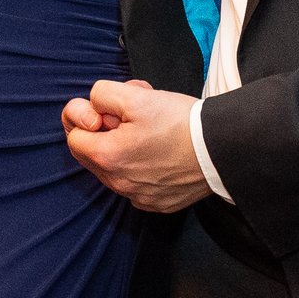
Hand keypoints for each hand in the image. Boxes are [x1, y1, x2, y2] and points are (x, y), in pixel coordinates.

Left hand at [63, 79, 212, 212]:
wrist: (224, 149)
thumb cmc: (180, 123)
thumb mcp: (135, 96)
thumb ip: (101, 95)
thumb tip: (92, 107)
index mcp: (107, 158)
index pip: (74, 137)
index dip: (88, 117)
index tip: (111, 111)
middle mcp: (119, 184)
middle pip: (92, 153)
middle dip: (105, 130)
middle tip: (130, 114)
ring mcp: (139, 197)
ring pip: (115, 167)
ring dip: (122, 145)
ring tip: (149, 126)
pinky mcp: (159, 202)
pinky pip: (136, 182)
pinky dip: (140, 164)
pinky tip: (160, 148)